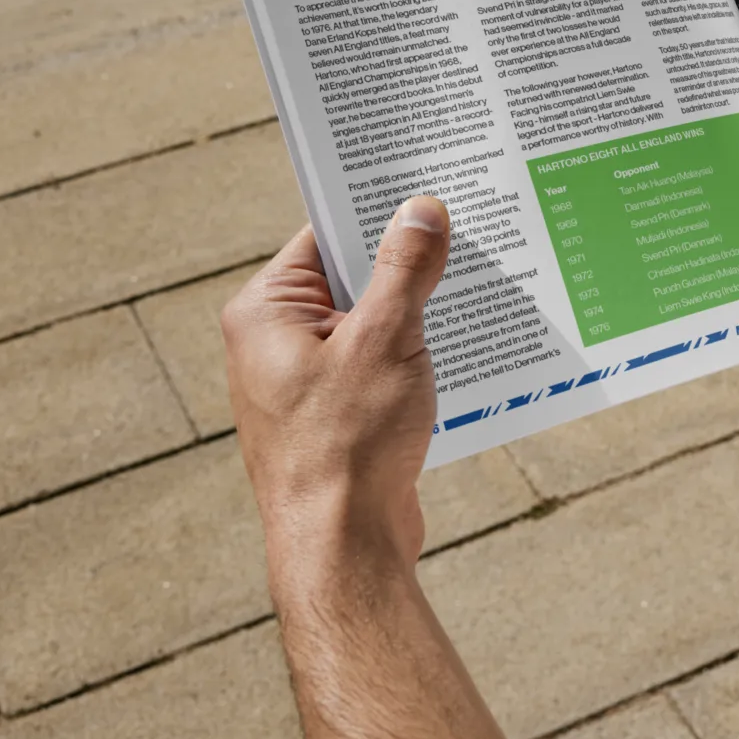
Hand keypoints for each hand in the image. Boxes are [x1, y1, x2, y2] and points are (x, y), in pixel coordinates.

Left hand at [222, 198, 451, 570]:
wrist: (343, 550)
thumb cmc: (347, 444)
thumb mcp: (385, 338)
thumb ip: (404, 269)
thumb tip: (420, 211)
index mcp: (265, 312)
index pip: (325, 236)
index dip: (377, 211)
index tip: (428, 189)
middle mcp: (274, 343)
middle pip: (351, 278)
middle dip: (407, 263)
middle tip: (466, 231)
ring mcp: (304, 383)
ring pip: (371, 323)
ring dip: (417, 313)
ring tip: (474, 287)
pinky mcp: (335, 416)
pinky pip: (379, 365)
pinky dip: (415, 355)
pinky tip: (462, 347)